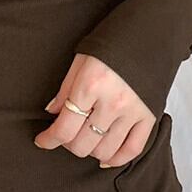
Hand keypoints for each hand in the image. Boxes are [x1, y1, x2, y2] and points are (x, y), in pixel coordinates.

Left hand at [34, 53, 155, 168]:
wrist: (148, 32)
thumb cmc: (111, 44)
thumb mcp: (80, 61)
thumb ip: (65, 90)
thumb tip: (52, 113)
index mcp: (90, 86)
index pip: (64, 129)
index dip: (48, 140)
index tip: (42, 141)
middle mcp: (112, 102)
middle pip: (82, 144)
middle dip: (68, 143)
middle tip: (66, 133)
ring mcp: (132, 112)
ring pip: (104, 150)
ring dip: (90, 150)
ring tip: (85, 138)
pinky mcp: (150, 116)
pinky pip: (133, 149)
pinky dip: (117, 159)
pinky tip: (105, 158)